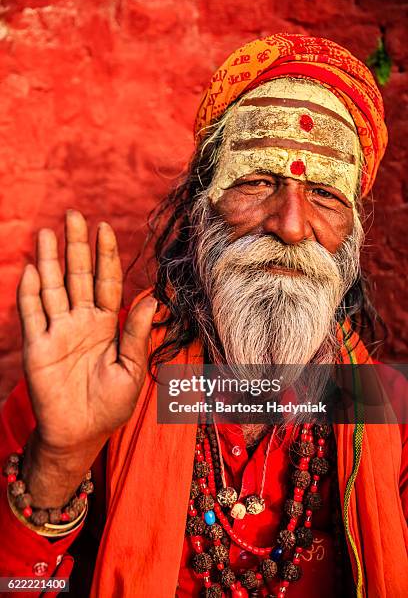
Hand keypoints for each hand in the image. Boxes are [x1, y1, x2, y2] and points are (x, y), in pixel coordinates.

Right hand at [17, 210, 156, 453]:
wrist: (81, 434)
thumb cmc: (110, 405)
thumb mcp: (132, 370)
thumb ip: (138, 335)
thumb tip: (153, 301)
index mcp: (107, 324)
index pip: (106, 282)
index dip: (105, 255)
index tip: (104, 227)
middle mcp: (81, 322)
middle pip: (78, 276)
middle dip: (76, 246)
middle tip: (73, 215)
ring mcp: (57, 332)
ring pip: (52, 288)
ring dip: (48, 261)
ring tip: (47, 233)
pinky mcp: (37, 347)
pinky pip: (32, 314)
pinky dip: (30, 292)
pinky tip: (31, 269)